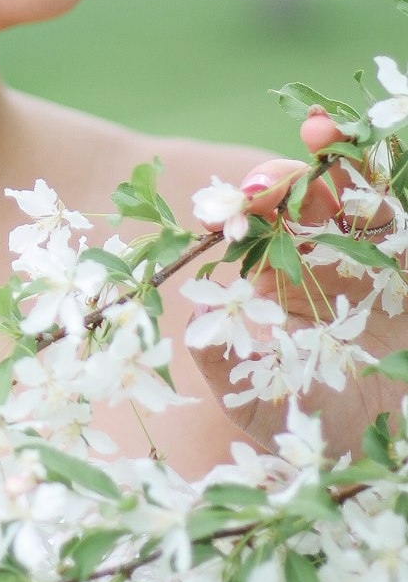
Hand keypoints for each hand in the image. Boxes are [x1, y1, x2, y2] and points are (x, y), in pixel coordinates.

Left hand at [188, 110, 406, 456]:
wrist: (390, 453)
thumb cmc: (319, 428)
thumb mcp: (259, 403)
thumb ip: (222, 364)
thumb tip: (194, 322)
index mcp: (277, 278)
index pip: (256, 226)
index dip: (240, 209)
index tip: (224, 214)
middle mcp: (322, 256)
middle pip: (302, 195)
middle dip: (284, 173)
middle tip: (272, 177)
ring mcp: (372, 257)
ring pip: (353, 187)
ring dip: (338, 154)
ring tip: (319, 129)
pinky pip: (398, 214)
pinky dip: (385, 177)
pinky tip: (372, 157)